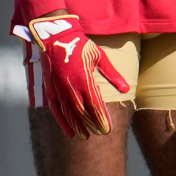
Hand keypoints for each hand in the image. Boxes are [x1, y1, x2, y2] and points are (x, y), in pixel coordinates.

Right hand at [27, 11, 129, 137]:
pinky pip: (55, 109)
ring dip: (77, 126)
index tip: (108, 130)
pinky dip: (62, 121)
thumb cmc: (81, 46)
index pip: (95, 105)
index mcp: (84, 79)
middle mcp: (70, 87)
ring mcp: (58, 89)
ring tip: (85, 137)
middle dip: (92, 125)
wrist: (56, 38)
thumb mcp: (100, 57)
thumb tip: (126, 89)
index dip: (101, 119)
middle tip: (101, 134)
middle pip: (82, 112)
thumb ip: (112, 74)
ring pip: (69, 113)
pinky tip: (68, 132)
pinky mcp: (49, 89)